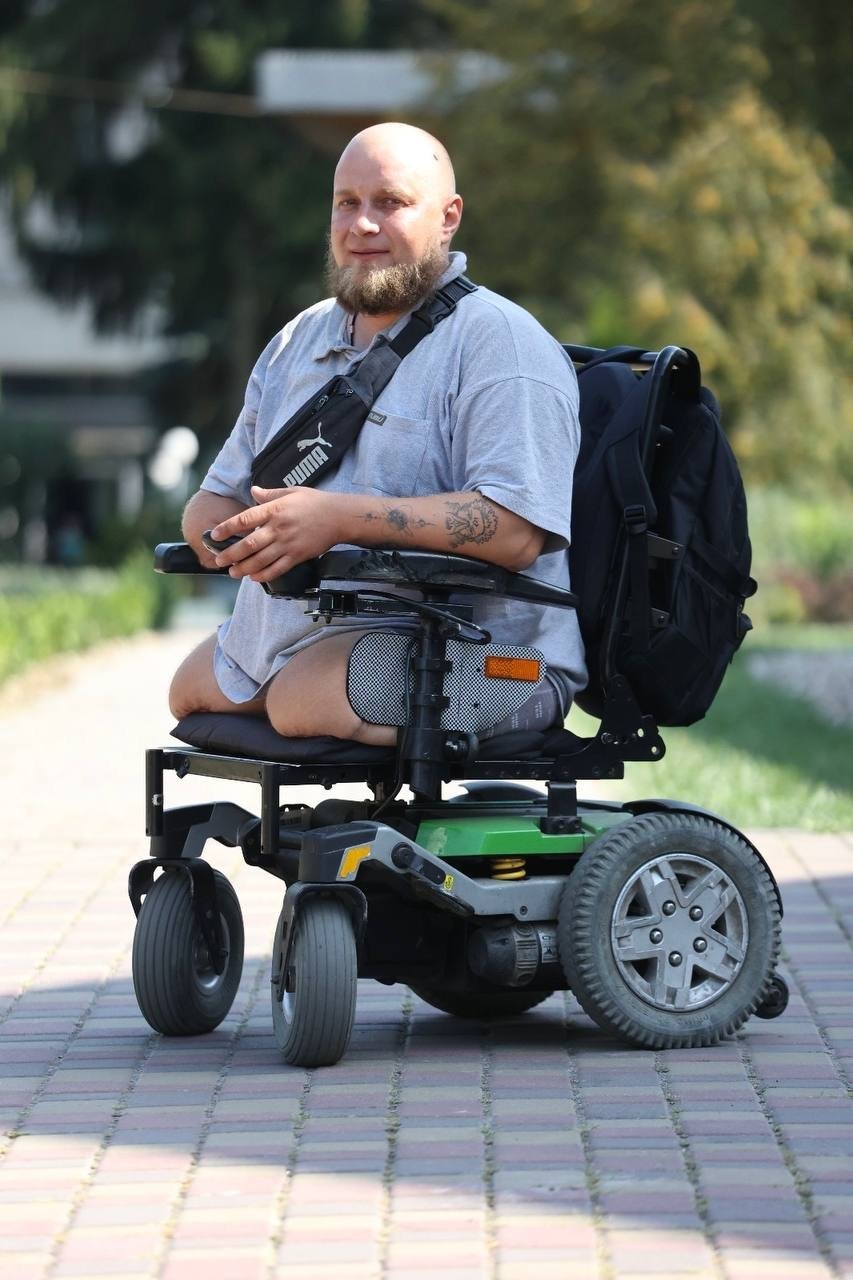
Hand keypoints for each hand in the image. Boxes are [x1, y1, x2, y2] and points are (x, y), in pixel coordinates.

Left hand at [209, 485, 343, 582]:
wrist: (339, 517)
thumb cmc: (315, 502)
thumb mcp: (291, 491)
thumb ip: (270, 494)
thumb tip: (253, 491)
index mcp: (274, 509)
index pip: (245, 519)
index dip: (227, 528)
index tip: (215, 535)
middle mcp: (278, 528)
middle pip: (249, 544)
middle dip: (231, 554)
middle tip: (219, 561)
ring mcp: (288, 544)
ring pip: (261, 560)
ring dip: (243, 568)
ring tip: (232, 572)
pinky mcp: (297, 556)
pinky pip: (277, 569)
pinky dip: (264, 575)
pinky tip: (254, 577)